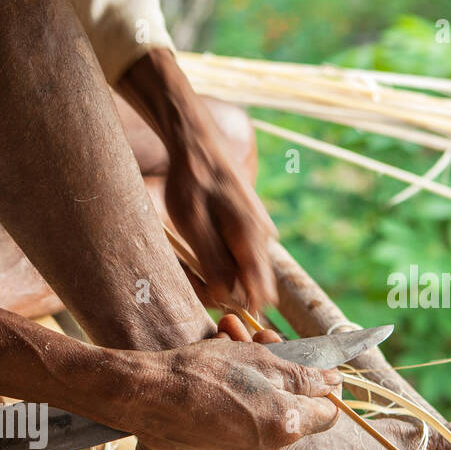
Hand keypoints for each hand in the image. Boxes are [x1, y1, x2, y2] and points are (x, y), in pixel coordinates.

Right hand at [119, 338, 340, 449]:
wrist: (148, 397)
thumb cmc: (202, 373)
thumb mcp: (259, 360)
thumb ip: (303, 374)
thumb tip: (332, 381)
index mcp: (288, 424)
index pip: (328, 411)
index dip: (319, 386)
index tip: (304, 366)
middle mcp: (270, 449)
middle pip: (293, 412)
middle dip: (281, 379)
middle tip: (260, 344)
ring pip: (265, 416)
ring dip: (255, 386)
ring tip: (230, 354)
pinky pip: (241, 426)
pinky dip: (235, 404)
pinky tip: (214, 380)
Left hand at [166, 134, 277, 314]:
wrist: (196, 144)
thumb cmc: (191, 181)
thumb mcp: (192, 223)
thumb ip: (212, 260)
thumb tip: (226, 296)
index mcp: (252, 236)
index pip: (259, 290)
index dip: (237, 306)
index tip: (214, 305)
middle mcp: (263, 235)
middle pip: (250, 283)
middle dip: (222, 290)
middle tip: (190, 279)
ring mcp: (259, 230)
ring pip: (243, 270)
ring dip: (218, 275)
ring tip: (188, 260)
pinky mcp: (250, 226)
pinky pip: (239, 256)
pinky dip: (219, 260)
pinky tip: (197, 250)